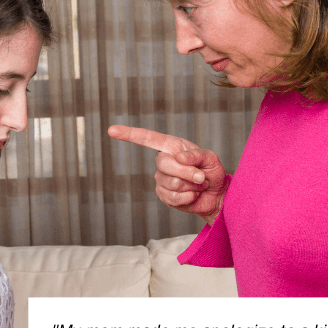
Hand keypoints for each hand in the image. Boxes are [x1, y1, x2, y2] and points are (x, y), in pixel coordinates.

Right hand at [108, 125, 227, 225]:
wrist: (216, 195)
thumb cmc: (212, 172)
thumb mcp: (210, 159)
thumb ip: (196, 155)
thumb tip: (179, 158)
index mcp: (172, 146)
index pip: (148, 138)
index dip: (129, 134)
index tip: (111, 130)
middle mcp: (163, 161)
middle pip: (165, 164)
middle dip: (188, 172)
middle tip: (202, 177)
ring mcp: (161, 179)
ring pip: (172, 183)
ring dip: (192, 186)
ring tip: (198, 185)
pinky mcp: (163, 195)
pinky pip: (174, 197)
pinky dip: (189, 197)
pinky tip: (193, 195)